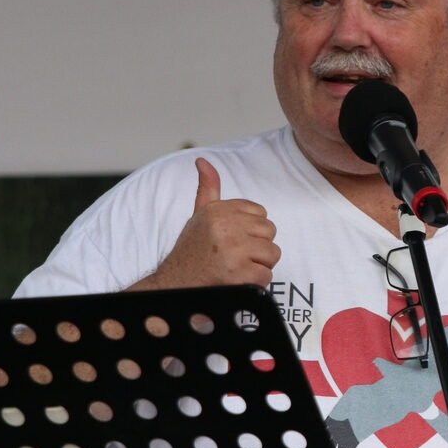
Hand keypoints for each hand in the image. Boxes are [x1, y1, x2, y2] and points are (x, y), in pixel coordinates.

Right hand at [133, 157, 280, 289]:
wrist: (175, 285)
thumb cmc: (191, 252)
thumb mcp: (198, 216)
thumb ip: (207, 188)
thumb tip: (202, 161)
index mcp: (219, 210)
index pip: (260, 214)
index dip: (250, 230)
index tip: (233, 240)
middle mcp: (226, 227)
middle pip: (269, 232)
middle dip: (257, 247)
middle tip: (234, 256)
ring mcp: (233, 251)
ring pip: (272, 254)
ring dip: (258, 265)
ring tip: (235, 267)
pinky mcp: (240, 274)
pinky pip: (266, 276)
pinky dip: (254, 283)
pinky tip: (236, 280)